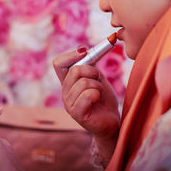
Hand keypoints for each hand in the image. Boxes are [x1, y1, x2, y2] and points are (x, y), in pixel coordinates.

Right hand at [53, 47, 119, 162]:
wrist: (111, 120)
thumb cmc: (104, 99)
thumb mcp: (97, 77)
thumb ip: (89, 64)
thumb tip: (82, 49)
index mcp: (67, 82)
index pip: (58, 63)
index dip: (71, 55)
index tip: (85, 52)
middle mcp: (65, 92)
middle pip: (75, 70)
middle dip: (93, 72)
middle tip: (99, 81)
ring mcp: (69, 104)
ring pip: (84, 82)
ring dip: (98, 86)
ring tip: (99, 94)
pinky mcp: (77, 114)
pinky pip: (88, 95)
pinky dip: (97, 94)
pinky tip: (98, 101)